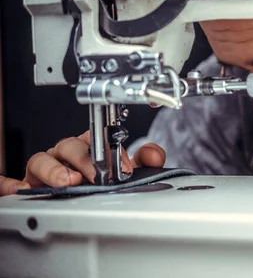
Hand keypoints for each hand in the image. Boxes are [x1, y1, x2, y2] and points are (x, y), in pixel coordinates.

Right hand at [0, 131, 165, 195]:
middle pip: (69, 146)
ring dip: (53, 170)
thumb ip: (142, 161)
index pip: (97, 138)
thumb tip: (154, 156)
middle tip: (98, 175)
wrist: (78, 196)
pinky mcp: (26, 185)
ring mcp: (44, 169)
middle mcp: (64, 154)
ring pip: (41, 160)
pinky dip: (9, 184)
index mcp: (87, 146)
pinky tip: (18, 189)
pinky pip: (9, 182)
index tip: (125, 167)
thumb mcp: (122, 170)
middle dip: (84, 159)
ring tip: (68, 181)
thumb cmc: (96, 178)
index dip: (110, 150)